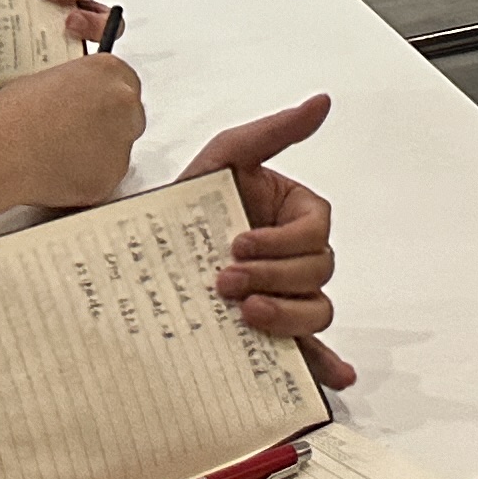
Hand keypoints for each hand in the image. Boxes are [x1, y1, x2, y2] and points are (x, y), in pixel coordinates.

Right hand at [0, 52, 143, 209]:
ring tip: (60, 156)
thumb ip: (78, 88)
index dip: (107, 100)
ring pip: (119, 149)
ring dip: (99, 154)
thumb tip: (79, 100)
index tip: (95, 110)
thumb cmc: (13, 116)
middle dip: (109, 126)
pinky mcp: (112, 175)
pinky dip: (88, 179)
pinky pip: (106, 178)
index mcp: (108, 71)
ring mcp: (122, 140)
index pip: (125, 83)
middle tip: (77, 136)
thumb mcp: (49, 81)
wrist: (0, 152)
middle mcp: (124, 101)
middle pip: (129, 116)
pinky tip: (60, 174)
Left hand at [192, 96, 354, 390]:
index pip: (315, 231)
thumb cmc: (187, 201)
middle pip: (317, 273)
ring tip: (243, 316)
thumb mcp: (226, 156)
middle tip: (224, 281)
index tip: (237, 242)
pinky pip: (310, 350)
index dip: (281, 241)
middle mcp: (295, 256)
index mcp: (296, 215)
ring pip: (317, 310)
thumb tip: (321, 102)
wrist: (142, 249)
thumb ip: (275, 131)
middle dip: (272, 277)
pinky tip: (335, 376)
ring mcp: (286, 295)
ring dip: (286, 315)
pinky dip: (328, 363)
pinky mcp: (270, 331)